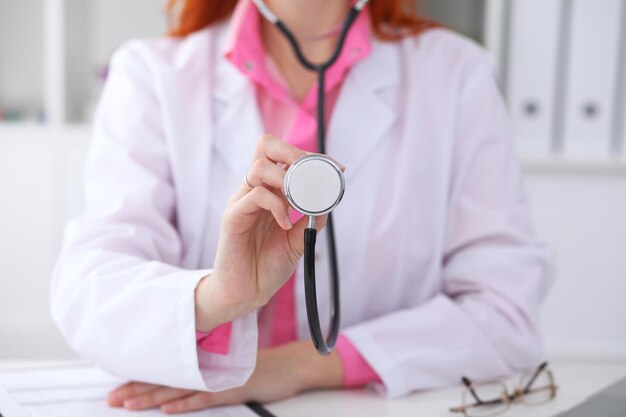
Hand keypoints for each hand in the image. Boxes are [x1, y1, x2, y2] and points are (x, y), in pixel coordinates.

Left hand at [106, 340, 343, 413]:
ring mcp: (221, 378)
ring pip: (181, 388)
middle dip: (137, 389)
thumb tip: (179, 372)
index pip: (168, 370)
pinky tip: (168, 410)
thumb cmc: (258, 367)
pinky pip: (206, 398)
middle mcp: (209, 367)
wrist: (289, 365)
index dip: (142, 378)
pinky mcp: (235, 389)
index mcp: (205, 361)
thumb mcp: (229, 365)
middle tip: (111, 398)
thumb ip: (205, 368)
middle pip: (168, 379)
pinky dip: (186, 404)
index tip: (118, 385)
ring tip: (128, 404)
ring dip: (152, 398)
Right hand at [195, 134, 342, 331]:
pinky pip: (255, 196)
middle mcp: (253, 190)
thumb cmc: (267, 266)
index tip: (336, 168)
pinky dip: (277, 206)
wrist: (245, 293)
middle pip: (265, 146)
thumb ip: (311, 218)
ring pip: (259, 167)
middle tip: (314, 171)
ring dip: (286, 179)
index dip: (312, 155)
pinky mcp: (232, 217)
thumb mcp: (298, 239)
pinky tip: (286, 224)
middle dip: (294, 151)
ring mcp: (241, 202)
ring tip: (298, 202)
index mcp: (269, 191)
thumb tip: (329, 199)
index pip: (285, 155)